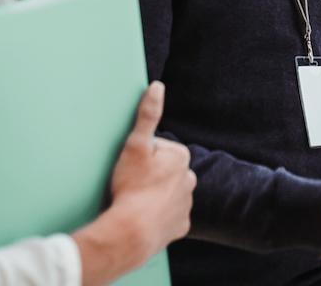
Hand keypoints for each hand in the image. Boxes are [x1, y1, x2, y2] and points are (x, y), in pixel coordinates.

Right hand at [73, 82, 195, 284]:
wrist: (130, 233)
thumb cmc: (131, 188)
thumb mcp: (135, 145)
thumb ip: (147, 114)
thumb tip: (157, 87)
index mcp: (181, 158)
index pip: (158, 150)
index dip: (141, 158)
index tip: (132, 168)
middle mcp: (190, 180)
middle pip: (164, 172)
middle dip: (150, 176)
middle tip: (131, 185)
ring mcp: (186, 205)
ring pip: (167, 194)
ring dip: (153, 196)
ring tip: (136, 203)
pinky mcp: (180, 226)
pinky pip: (168, 217)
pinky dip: (157, 217)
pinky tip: (144, 217)